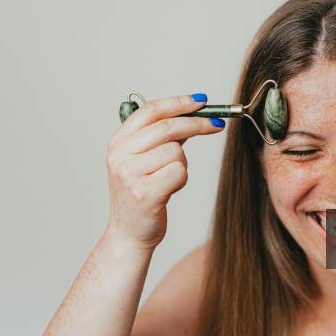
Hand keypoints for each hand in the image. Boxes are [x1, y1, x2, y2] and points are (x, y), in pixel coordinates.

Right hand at [105, 94, 223, 248]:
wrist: (129, 233)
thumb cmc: (141, 195)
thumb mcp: (143, 160)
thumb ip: (163, 137)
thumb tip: (193, 113)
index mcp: (118, 141)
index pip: (151, 110)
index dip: (179, 102)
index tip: (201, 101)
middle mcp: (120, 155)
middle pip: (168, 127)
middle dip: (198, 124)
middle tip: (217, 125)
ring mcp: (130, 174)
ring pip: (176, 151)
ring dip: (182, 164)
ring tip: (169, 178)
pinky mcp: (145, 193)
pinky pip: (179, 172)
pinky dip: (182, 179)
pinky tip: (169, 190)